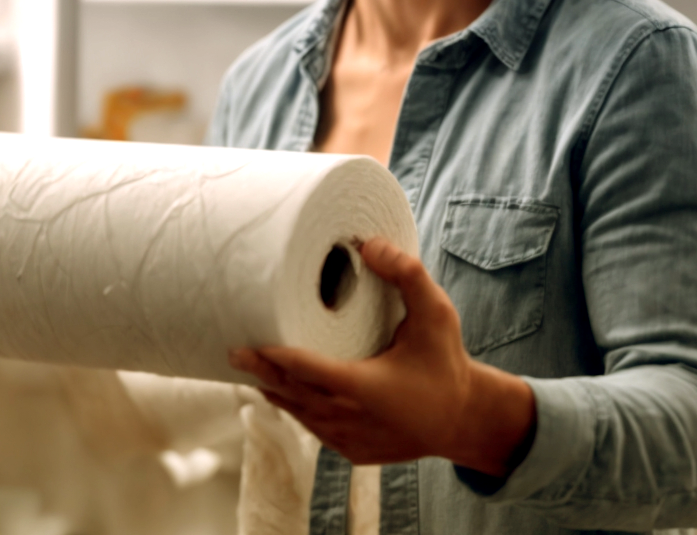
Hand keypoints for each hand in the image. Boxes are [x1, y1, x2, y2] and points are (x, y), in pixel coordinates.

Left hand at [228, 238, 537, 474]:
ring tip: (249, 365)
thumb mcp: (436, 314)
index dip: (271, 357)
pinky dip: (294, 409)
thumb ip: (407, 274)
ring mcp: (347, 439)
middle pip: (290, 393)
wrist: (463, 419)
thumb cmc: (446, 364)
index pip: (303, 370)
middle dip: (260, 372)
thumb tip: (370, 244)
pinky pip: (312, 429)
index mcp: (363, 386)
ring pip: (297, 414)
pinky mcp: (351, 451)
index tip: (245, 343)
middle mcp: (348, 418)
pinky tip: (280, 392)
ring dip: (273, 390)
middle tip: (233, 350)